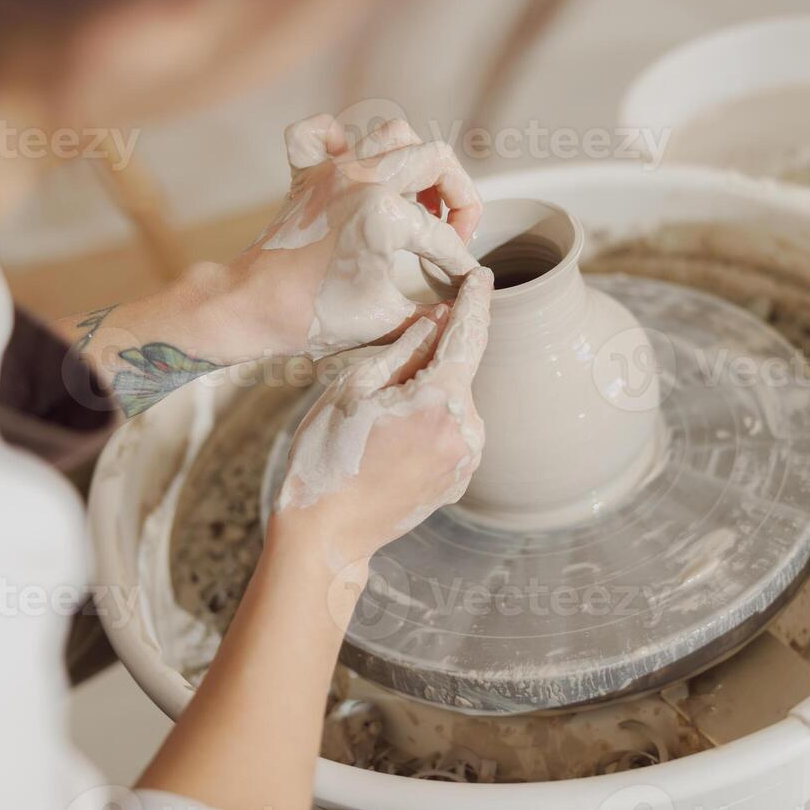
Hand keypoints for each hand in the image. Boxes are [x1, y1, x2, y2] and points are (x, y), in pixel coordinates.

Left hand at [233, 114, 482, 358]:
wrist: (249, 308)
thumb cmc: (312, 318)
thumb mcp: (386, 319)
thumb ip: (431, 312)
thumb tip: (459, 308)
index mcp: (385, 215)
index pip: (443, 236)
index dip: (461, 264)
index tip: (464, 283)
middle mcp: (362, 180)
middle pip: (436, 161)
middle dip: (459, 200)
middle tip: (452, 236)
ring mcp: (332, 172)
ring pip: (393, 134)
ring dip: (417, 162)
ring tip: (419, 199)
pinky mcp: (306, 177)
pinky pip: (321, 133)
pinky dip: (340, 140)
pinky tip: (355, 166)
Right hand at [271, 266, 493, 568]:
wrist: (327, 533)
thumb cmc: (329, 454)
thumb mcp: (354, 387)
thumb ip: (404, 348)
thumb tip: (438, 317)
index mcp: (440, 399)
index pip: (467, 336)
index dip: (474, 301)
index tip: (482, 276)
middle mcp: (467, 429)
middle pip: (457, 373)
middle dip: (430, 362)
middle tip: (380, 381)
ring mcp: (467, 460)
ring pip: (454, 405)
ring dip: (428, 397)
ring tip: (378, 424)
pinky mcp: (460, 480)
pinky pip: (451, 435)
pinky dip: (429, 426)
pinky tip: (390, 445)